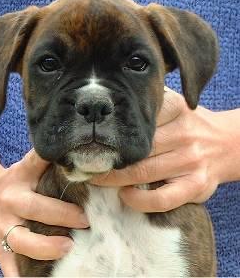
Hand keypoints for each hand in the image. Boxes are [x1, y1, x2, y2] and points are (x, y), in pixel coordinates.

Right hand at [0, 150, 88, 275]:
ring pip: (21, 241)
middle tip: (86, 220)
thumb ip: (44, 158)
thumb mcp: (26, 166)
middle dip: (61, 214)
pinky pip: (10, 267)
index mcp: (19, 180)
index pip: (36, 167)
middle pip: (33, 208)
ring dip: (45, 247)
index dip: (53, 167)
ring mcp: (3, 229)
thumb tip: (72, 149)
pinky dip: (22, 276)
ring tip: (69, 248)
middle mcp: (10, 204)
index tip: (77, 175)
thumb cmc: (14, 182)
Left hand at [92, 88, 239, 211]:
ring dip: (114, 179)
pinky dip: (140, 200)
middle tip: (83, 162)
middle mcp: (185, 134)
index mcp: (178, 109)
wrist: (228, 144)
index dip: (111, 129)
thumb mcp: (175, 107)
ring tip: (95, 178)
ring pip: (143, 172)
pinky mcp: (197, 186)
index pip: (138, 117)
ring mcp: (191, 161)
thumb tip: (106, 113)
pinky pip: (163, 198)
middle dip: (106, 158)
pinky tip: (126, 196)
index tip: (90, 136)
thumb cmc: (191, 126)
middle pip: (136, 148)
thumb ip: (149, 107)